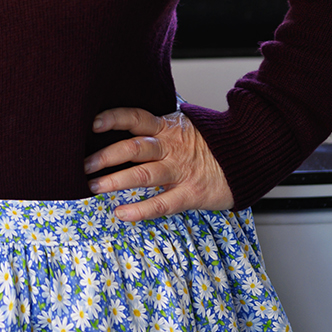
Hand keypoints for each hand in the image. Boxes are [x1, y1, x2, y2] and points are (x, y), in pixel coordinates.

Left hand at [85, 107, 233, 221]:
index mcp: (167, 127)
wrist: (250, 154)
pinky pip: (162, 203)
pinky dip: (140, 209)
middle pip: (132, 148)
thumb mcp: (185, 124)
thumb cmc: (212, 141)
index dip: (113, 119)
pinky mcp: (191, 193)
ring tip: (92, 187)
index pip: (135, 118)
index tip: (91, 123)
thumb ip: (159, 126)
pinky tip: (121, 213)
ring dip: (115, 181)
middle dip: (104, 156)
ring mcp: (181, 170)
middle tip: (81, 165)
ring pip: (142, 174)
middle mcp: (171, 146)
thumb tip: (127, 123)